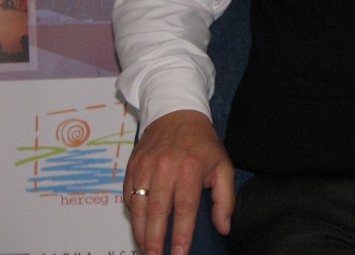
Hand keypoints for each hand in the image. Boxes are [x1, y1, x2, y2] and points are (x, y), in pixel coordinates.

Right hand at [123, 110, 234, 254]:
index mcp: (191, 169)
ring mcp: (145, 167)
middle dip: (155, 241)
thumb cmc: (202, 144)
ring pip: (139, 208)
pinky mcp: (132, 167)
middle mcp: (166, 168)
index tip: (180, 254)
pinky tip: (139, 228)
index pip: (185, 209)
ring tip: (146, 250)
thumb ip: (225, 199)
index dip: (182, 235)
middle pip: (157, 212)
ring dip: (141, 233)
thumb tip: (224, 227)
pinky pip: (129, 197)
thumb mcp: (223, 165)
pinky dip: (133, 215)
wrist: (176, 114)